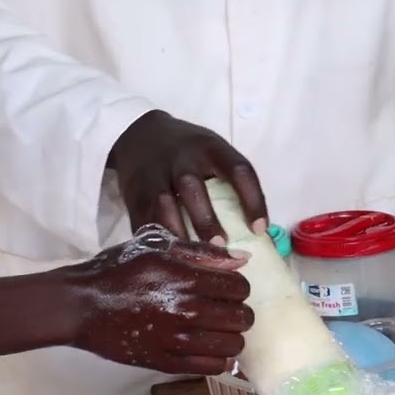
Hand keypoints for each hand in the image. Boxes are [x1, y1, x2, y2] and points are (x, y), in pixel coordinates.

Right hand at [65, 225, 254, 374]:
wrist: (80, 305)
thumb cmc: (117, 270)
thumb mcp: (157, 247)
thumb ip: (201, 253)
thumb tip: (241, 261)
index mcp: (187, 279)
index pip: (240, 288)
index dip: (238, 287)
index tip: (226, 289)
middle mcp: (188, 310)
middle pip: (242, 318)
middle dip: (238, 312)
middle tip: (223, 310)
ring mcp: (178, 340)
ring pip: (233, 345)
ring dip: (231, 336)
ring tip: (217, 330)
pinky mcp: (167, 363)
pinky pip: (212, 367)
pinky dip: (219, 359)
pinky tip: (209, 349)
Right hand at [108, 110, 268, 243]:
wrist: (142, 135)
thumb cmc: (191, 154)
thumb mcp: (214, 154)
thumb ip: (233, 185)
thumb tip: (260, 236)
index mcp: (211, 148)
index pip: (238, 170)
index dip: (252, 200)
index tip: (260, 229)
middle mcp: (182, 159)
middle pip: (193, 188)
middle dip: (206, 220)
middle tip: (221, 245)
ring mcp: (154, 175)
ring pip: (163, 205)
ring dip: (178, 234)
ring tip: (192, 259)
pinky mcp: (134, 192)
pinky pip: (142, 219)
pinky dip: (155, 241)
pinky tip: (167, 259)